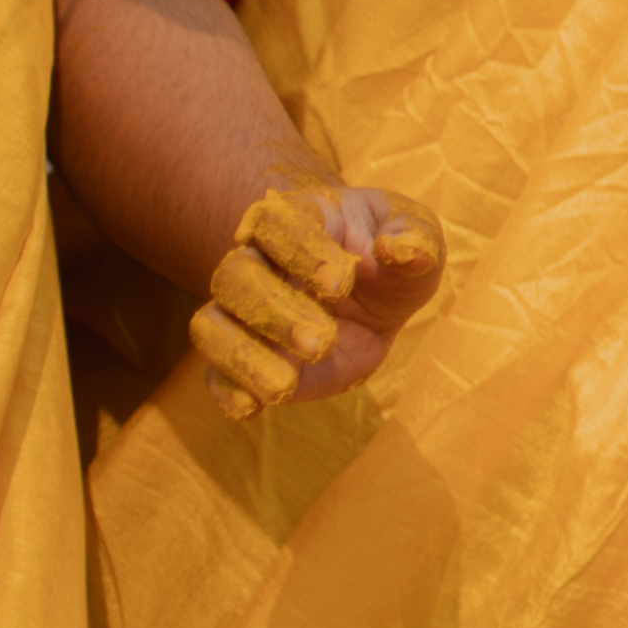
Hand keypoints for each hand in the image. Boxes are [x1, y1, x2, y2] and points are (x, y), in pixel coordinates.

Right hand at [195, 170, 449, 419]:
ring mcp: (245, 313)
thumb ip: (414, 239)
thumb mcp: (416, 235)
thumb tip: (400, 252)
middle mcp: (258, 262)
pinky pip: (217, 372)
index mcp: (298, 220)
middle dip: (275, 312)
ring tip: (284, 386)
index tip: (341, 283)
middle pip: (235, 277)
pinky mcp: (249, 357)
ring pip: (211, 325)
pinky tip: (249, 407)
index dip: (302, 252)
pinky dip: (226, 389)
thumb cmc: (391, 256)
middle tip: (322, 342)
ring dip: (243, 356)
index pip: (277, 224)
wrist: (375, 297)